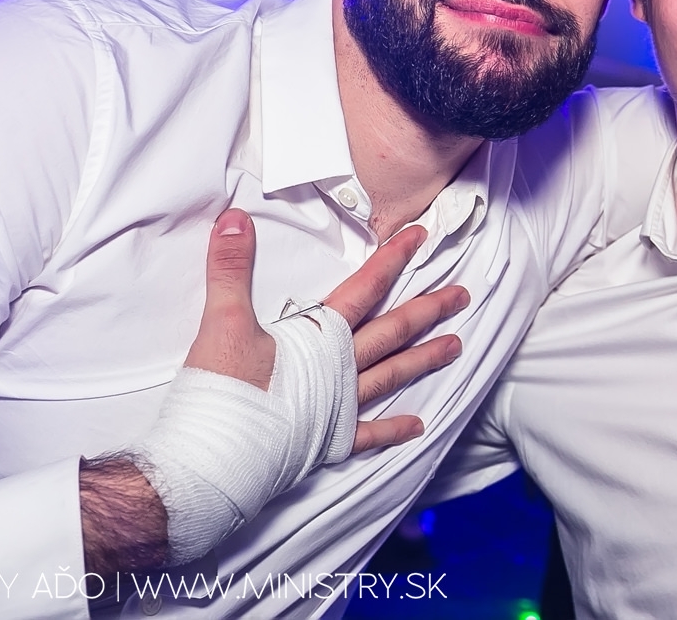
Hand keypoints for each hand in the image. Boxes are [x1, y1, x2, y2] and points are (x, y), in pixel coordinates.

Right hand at [186, 208, 467, 451]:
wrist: (214, 458)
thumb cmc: (222, 391)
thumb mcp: (222, 321)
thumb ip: (231, 268)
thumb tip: (235, 218)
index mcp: (320, 335)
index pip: (365, 287)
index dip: (392, 259)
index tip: (420, 238)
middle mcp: (341, 367)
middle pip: (393, 330)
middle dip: (428, 309)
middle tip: (462, 296)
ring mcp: (339, 406)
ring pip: (392, 375)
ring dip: (424, 359)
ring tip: (456, 346)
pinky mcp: (328, 441)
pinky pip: (370, 434)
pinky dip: (395, 430)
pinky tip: (419, 426)